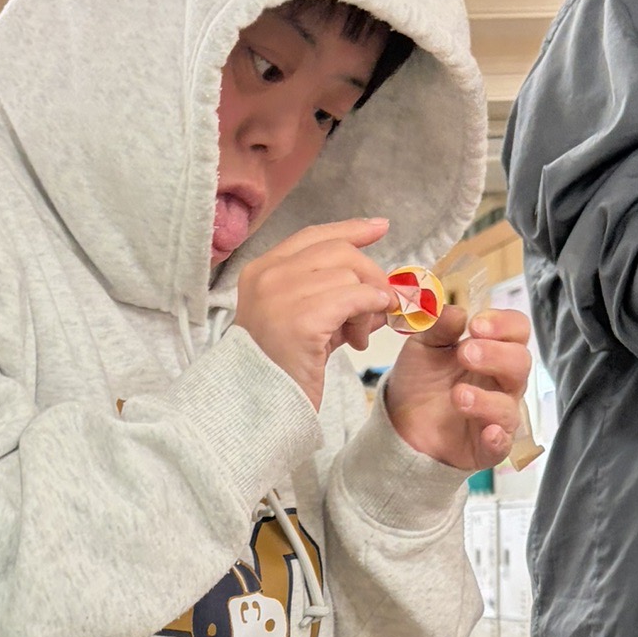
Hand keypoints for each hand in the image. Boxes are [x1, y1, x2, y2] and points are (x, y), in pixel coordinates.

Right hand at [234, 217, 394, 407]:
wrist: (255, 408)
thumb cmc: (277, 370)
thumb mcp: (302, 322)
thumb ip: (333, 299)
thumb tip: (380, 288)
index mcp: (260, 271)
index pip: (313, 236)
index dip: (350, 230)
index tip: (379, 228)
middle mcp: (268, 275)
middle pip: (338, 250)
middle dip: (370, 274)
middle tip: (382, 304)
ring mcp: (281, 294)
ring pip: (350, 274)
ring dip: (368, 304)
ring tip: (359, 336)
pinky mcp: (301, 318)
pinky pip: (354, 297)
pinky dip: (369, 308)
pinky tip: (365, 332)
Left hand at [383, 306, 530, 470]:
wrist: (398, 423)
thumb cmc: (420, 380)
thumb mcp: (422, 346)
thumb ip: (438, 327)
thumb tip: (456, 312)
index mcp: (494, 350)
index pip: (517, 330)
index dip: (503, 324)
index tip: (476, 325)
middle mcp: (503, 382)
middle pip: (520, 363)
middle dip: (495, 355)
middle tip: (466, 353)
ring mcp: (498, 415)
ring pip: (510, 405)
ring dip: (486, 399)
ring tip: (457, 394)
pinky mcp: (487, 447)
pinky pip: (502, 445)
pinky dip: (497, 439)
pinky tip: (486, 432)